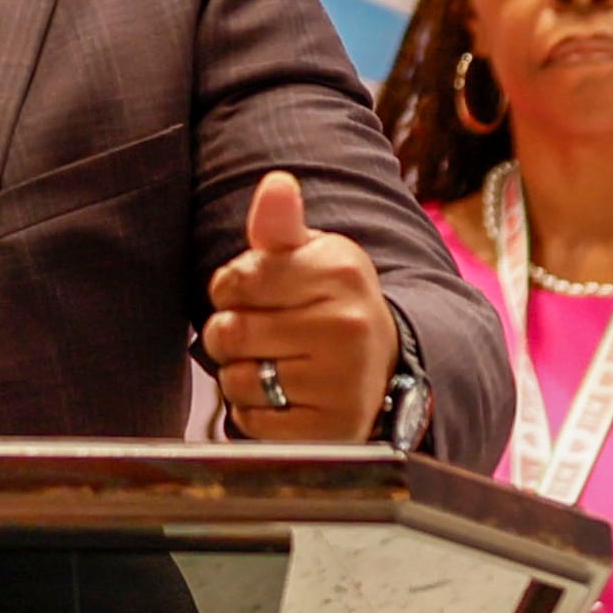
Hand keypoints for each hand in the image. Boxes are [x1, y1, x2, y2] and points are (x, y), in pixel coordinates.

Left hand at [204, 171, 398, 442]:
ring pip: (236, 380)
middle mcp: (347, 324)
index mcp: (339, 269)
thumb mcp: (310, 256)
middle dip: (230, 335)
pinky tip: (288, 398)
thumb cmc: (330, 304)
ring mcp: (343, 381)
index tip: (257, 295)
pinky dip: (257, 414)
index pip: (233, 280)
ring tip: (279, 366)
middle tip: (265, 335)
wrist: (383, 368)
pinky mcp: (331, 429)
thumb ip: (279, 224)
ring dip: (242, 377)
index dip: (230, 291)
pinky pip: (253, 422)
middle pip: (228, 331)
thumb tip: (276, 183)